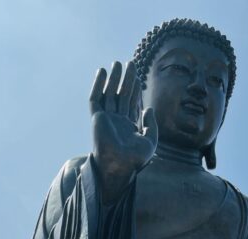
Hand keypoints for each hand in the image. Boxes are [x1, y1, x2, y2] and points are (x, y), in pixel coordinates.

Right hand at [90, 60, 157, 202]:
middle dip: (125, 79)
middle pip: (121, 95)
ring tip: (117, 63)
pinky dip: (98, 85)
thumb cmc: (135, 159)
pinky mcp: (97, 118)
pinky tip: (102, 72)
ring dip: (113, 78)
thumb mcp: (150, 140)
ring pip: (109, 94)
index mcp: (129, 127)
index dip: (135, 90)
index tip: (138, 77)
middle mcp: (117, 121)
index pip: (132, 103)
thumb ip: (152, 125)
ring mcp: (106, 119)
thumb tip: (148, 108)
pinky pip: (95, 98)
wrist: (119, 165)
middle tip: (130, 63)